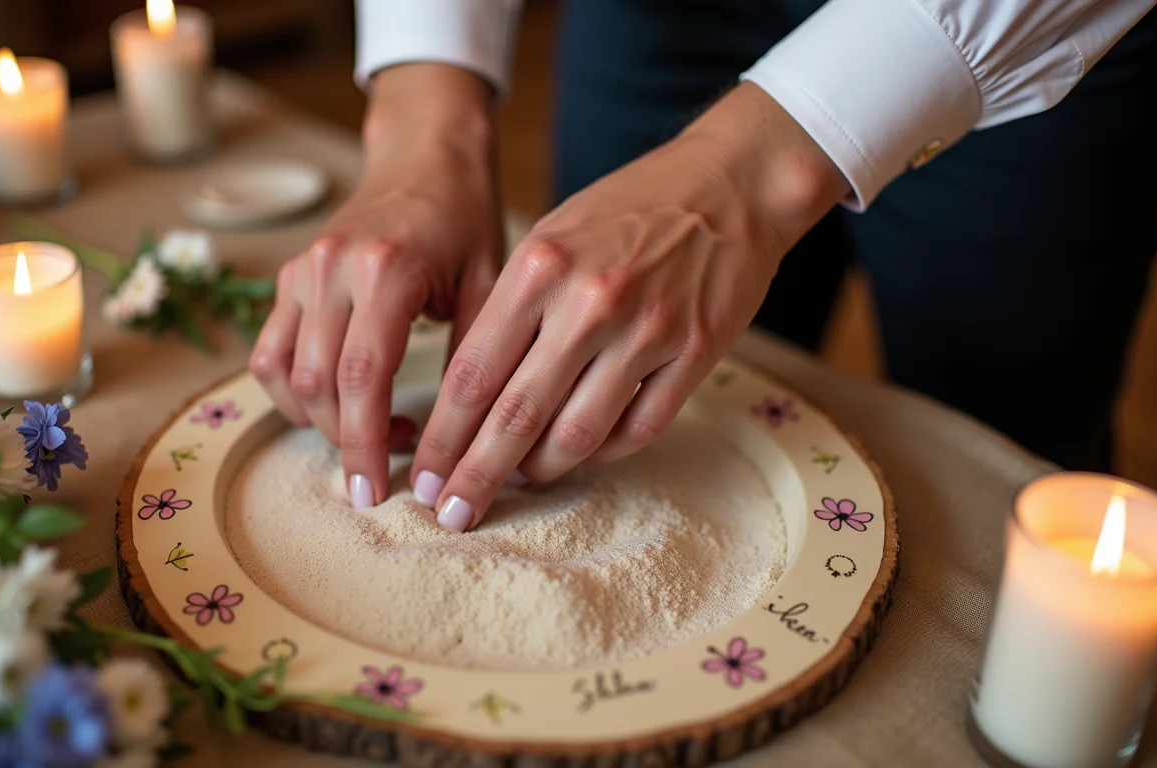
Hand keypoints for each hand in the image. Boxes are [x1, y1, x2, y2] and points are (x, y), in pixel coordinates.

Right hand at [250, 64, 502, 508]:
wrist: (426, 154)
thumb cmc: (466, 217)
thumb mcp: (489, 283)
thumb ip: (472, 357)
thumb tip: (462, 442)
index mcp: (386, 270)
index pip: (362, 377)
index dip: (365, 443)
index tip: (377, 491)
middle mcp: (332, 270)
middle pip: (318, 384)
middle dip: (345, 443)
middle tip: (385, 471)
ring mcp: (303, 271)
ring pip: (285, 373)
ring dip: (319, 422)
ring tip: (369, 438)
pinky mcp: (290, 277)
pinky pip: (269, 350)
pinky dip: (290, 392)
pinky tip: (330, 407)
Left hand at [410, 82, 849, 530]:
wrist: (731, 181)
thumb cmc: (630, 208)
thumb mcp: (552, 235)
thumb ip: (514, 308)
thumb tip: (474, 396)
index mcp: (540, 267)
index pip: (473, 373)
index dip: (443, 435)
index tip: (424, 473)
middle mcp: (589, 302)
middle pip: (515, 416)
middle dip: (476, 476)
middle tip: (451, 513)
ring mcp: (646, 331)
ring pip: (577, 435)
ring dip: (540, 471)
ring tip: (516, 485)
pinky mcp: (694, 353)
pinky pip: (638, 429)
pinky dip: (602, 454)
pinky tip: (580, 457)